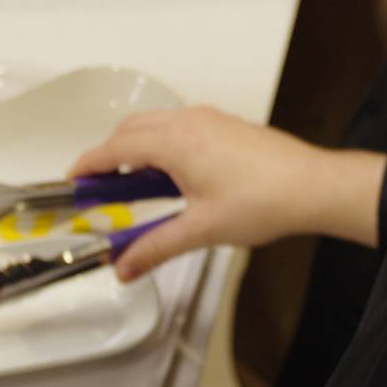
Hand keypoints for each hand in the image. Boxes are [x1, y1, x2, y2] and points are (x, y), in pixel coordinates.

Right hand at [71, 107, 386, 279]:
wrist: (312, 187)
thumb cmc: (266, 199)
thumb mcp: (200, 230)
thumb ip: (154, 248)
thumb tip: (126, 265)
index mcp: (174, 142)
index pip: (114, 148)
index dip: (89, 166)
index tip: (74, 181)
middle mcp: (189, 122)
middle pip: (130, 131)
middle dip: (108, 156)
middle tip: (99, 188)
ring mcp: (209, 121)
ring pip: (155, 126)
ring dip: (135, 150)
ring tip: (131, 186)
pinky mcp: (225, 127)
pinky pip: (178, 129)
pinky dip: (160, 147)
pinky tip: (169, 178)